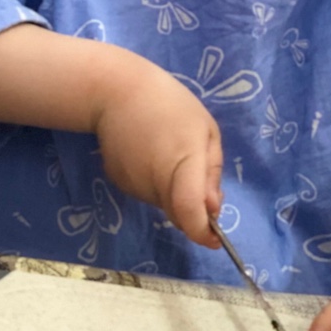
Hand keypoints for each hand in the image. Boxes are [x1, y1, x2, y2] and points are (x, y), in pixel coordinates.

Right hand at [92, 62, 222, 246]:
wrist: (115, 91)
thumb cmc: (169, 104)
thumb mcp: (205, 130)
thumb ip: (212, 172)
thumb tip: (213, 208)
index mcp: (183, 165)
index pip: (190, 213)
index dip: (203, 232)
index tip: (216, 239)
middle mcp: (155, 182)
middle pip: (180, 213)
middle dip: (195, 208)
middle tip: (199, 175)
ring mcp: (133, 185)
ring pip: (164, 203)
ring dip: (175, 192)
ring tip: (171, 153)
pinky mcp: (118, 182)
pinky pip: (147, 193)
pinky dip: (155, 183)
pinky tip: (150, 154)